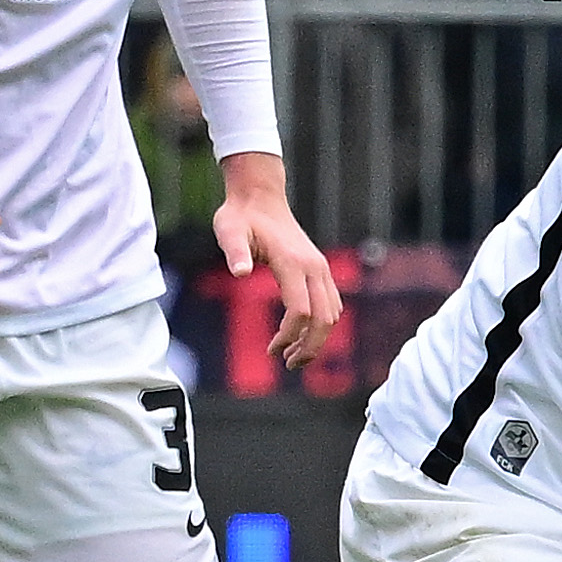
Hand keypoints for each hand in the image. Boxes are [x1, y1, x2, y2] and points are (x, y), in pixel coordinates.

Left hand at [215, 153, 342, 371]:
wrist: (261, 196)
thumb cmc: (241, 216)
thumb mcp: (229, 230)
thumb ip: (235, 251)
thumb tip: (240, 272)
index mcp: (293, 262)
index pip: (300, 311)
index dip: (288, 336)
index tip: (270, 350)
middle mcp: (314, 267)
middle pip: (325, 318)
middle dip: (310, 347)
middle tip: (288, 364)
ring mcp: (321, 269)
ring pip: (332, 314)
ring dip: (317, 339)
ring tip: (293, 355)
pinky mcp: (321, 270)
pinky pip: (331, 305)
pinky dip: (321, 325)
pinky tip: (301, 334)